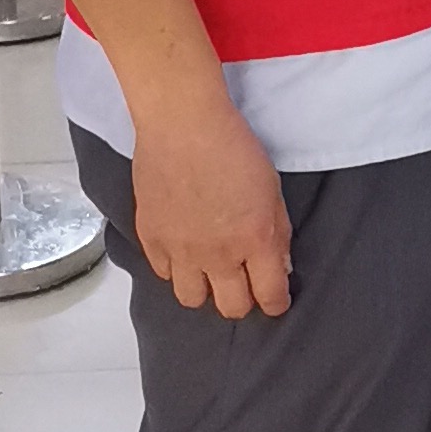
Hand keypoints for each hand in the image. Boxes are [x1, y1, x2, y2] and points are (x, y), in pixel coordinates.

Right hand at [130, 95, 292, 318]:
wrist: (183, 124)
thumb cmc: (233, 147)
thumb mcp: (272, 190)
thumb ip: (277, 234)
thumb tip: (279, 267)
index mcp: (255, 241)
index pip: (270, 296)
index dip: (275, 303)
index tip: (274, 298)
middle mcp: (218, 254)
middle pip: (232, 308)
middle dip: (242, 301)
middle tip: (243, 284)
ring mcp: (181, 250)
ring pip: (191, 299)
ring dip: (204, 290)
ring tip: (208, 272)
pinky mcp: (151, 239)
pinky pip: (163, 273)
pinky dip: (175, 267)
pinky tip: (183, 250)